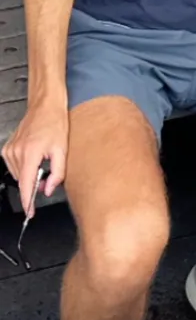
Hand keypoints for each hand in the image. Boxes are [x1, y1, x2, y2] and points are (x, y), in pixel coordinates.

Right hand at [1, 98, 67, 218]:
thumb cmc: (55, 124)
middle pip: (22, 181)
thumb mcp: (62, 150)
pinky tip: (34, 158)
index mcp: (30, 153)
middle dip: (34, 185)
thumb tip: (48, 189)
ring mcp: (10, 150)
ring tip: (42, 163)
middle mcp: (16, 152)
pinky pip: (14, 166)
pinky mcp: (8, 148)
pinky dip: (24, 168)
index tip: (30, 213)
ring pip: (18, 174)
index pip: (25, 185)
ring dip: (29, 176)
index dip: (28, 202)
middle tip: (48, 180)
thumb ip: (57, 173)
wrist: (45, 106)